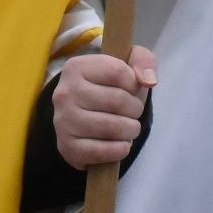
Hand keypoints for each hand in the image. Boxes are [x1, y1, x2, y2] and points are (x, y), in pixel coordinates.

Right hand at [52, 45, 156, 169]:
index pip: (117, 72)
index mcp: (76, 68)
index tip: (131, 89)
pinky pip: (103, 151)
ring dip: (131, 130)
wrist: (84, 114)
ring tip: (129, 127)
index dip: (134, 83)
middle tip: (133, 112)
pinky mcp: (67, 147)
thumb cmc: (110, 86)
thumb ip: (144, 61)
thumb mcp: (128, 63)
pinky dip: (121, 149)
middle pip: (117, 100)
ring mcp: (63, 122)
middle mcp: (64, 93)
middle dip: (136, 109)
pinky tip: (120, 143)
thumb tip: (149, 81)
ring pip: (112, 127)